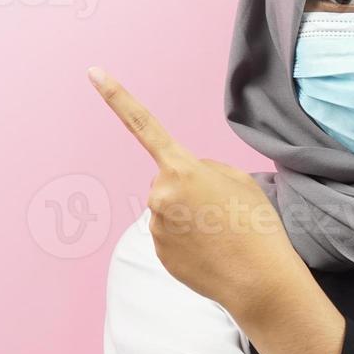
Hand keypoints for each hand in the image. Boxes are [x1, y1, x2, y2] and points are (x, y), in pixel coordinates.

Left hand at [88, 66, 314, 324]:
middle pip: (168, 179)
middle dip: (189, 187)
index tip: (93, 72)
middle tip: (221, 208)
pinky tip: (211, 251)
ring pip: (169, 209)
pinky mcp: (159, 253)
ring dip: (190, 215)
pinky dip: (188, 240)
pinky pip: (170, 235)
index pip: (144, 125)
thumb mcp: (239, 180)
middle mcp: (160, 195)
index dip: (117, 96)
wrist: (260, 281)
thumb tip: (184, 180)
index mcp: (182, 169)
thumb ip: (205, 169)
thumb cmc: (257, 225)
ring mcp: (156, 227)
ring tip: (220, 232)